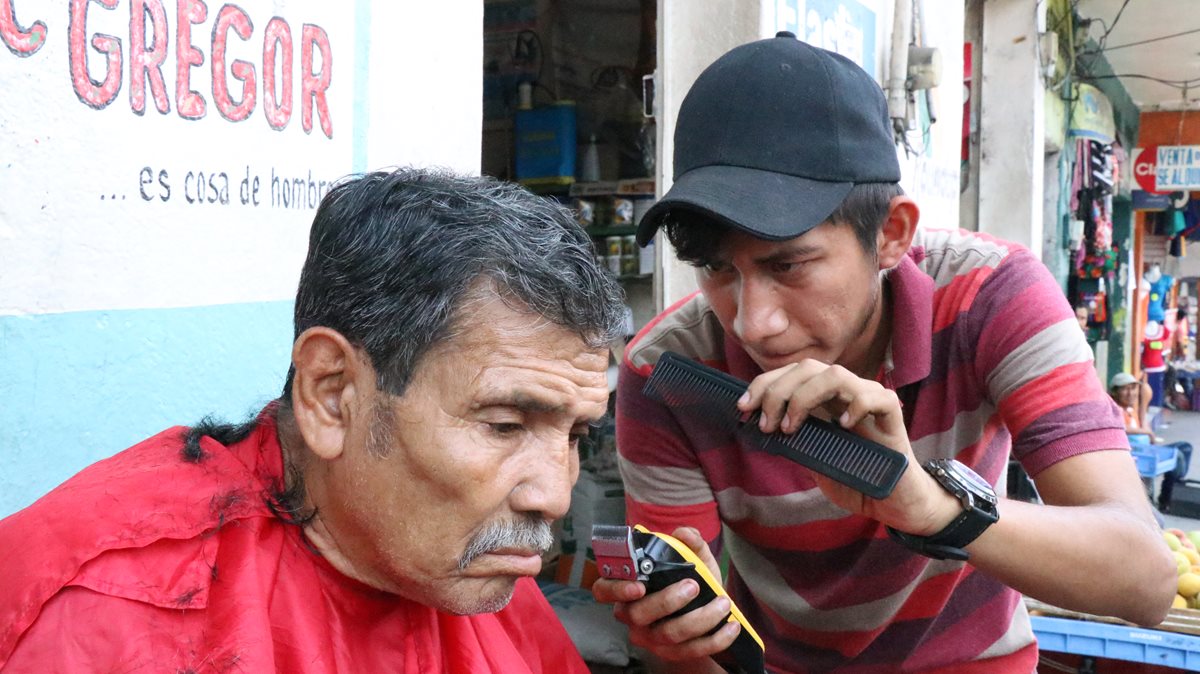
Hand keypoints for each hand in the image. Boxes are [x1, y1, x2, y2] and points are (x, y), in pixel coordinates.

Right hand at [591, 527, 740, 664]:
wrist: (704, 616)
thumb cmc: (690, 581)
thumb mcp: (692, 559)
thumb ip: (689, 542)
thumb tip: (685, 534)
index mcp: (627, 588)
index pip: (604, 590)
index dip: (616, 589)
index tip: (639, 585)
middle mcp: (632, 616)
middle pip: (638, 614)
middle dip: (667, 600)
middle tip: (693, 585)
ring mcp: (650, 638)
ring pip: (668, 634)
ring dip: (699, 618)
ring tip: (723, 603)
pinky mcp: (672, 654)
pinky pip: (691, 651)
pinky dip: (715, 639)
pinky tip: (731, 626)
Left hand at [738, 359, 959, 535]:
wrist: (893, 502)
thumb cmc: (854, 478)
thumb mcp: (813, 460)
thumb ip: (794, 441)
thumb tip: (759, 428)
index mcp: (823, 398)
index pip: (791, 374)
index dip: (764, 384)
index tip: (743, 407)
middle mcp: (845, 393)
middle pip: (808, 368)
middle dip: (777, 390)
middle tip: (766, 423)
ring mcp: (869, 400)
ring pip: (836, 374)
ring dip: (805, 397)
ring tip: (792, 427)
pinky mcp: (892, 416)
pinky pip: (876, 396)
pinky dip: (856, 405)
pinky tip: (842, 426)